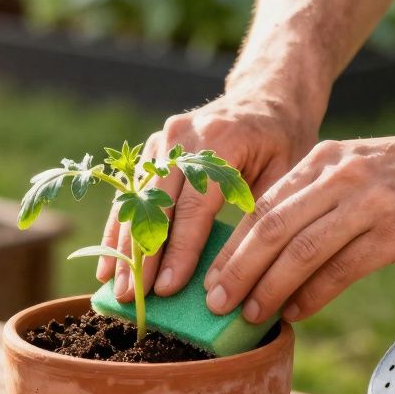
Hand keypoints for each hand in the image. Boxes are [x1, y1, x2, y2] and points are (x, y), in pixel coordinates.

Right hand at [98, 97, 318, 300]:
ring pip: (134, 200)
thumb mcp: (286, 173)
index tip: (166, 288)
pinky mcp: (151, 148)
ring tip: (115, 287)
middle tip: (132, 297)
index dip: (179, 250)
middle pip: (155, 204)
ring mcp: (162, 139)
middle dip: (142, 255)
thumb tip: (242, 276)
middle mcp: (183, 137)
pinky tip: (108, 262)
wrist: (265, 96)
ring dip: (123, 246)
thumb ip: (260, 216)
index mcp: (221, 141)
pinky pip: (129, 193)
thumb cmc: (282, 141)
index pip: (194, 205)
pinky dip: (118, 229)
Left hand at [202, 124, 394, 322]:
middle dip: (236, 269)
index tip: (207, 277)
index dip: (229, 245)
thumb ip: (319, 198)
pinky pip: (342, 268)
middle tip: (213, 303)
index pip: (262, 205)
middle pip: (271, 228)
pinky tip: (298, 312)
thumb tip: (275, 250)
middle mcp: (339, 176)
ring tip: (249, 314)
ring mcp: (368, 202)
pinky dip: (314, 294)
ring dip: (269, 288)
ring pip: (301, 250)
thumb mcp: (360, 168)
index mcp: (324, 159)